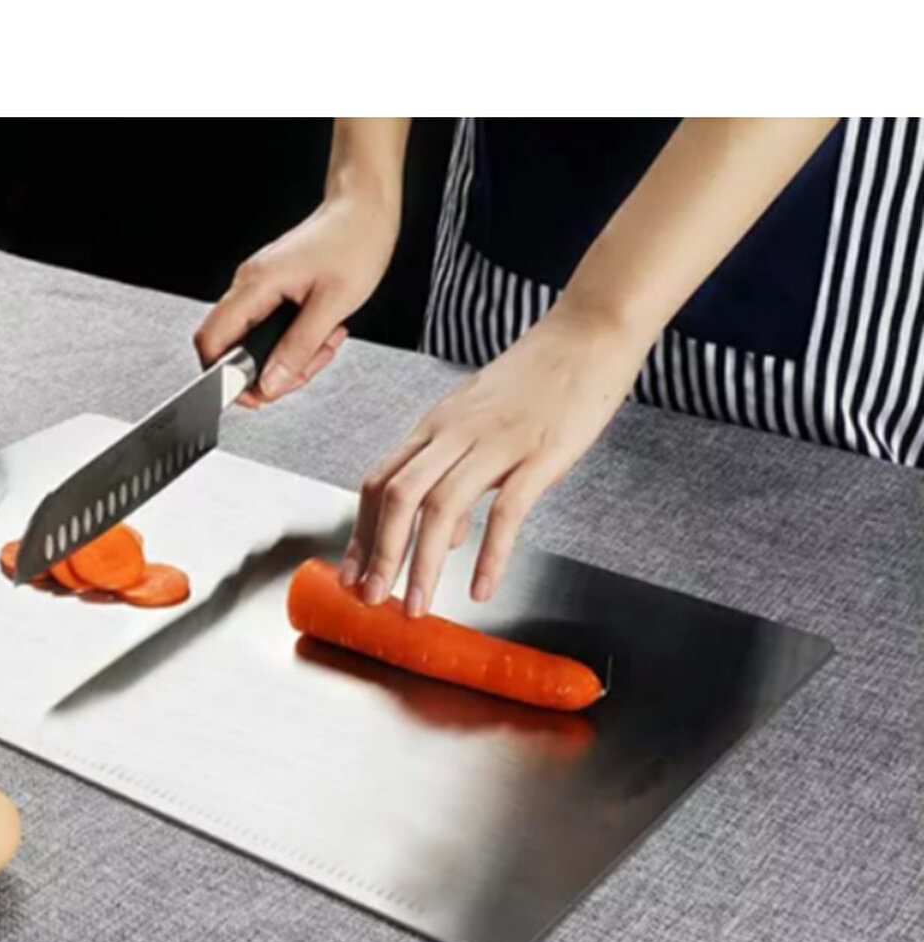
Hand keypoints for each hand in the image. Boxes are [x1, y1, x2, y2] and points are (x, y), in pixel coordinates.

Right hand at [194, 191, 397, 407]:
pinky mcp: (274, 288)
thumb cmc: (354, 243)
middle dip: (269, 371)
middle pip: (232, 348)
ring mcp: (260, 286)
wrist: (364, 210)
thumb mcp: (332, 306)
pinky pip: (271, 328)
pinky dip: (295, 341)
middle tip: (303, 370)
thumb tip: (270, 383)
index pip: (212, 340)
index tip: (253, 393)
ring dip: (288, 357)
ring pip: (255, 342)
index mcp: (256, 284)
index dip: (223, 376)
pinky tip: (320, 333)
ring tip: (322, 345)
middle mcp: (250, 284)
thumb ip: (298, 349)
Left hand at [345, 295, 648, 612]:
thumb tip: (443, 537)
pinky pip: (506, 511)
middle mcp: (455, 432)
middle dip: (380, 554)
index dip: (362, 533)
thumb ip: (453, 475)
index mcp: (436, 426)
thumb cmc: (536, 380)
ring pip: (440, 507)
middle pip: (398, 496)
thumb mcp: (480, 423)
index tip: (354, 575)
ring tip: (416, 606)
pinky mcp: (539, 454)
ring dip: (422, 563)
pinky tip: (480, 588)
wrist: (588, 334)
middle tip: (372, 599)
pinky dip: (489, 555)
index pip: (381, 482)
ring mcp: (495, 442)